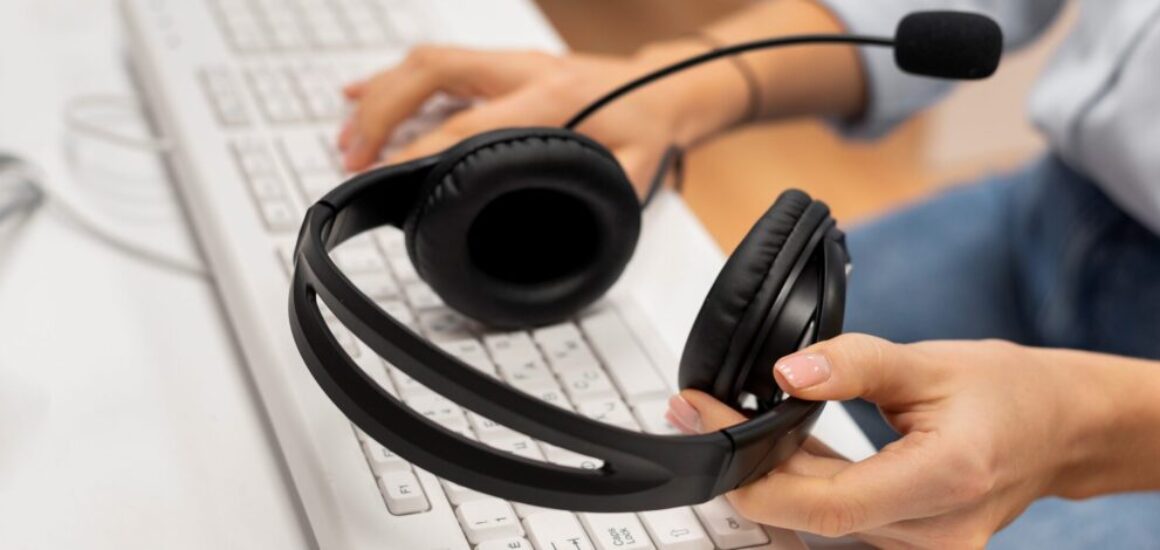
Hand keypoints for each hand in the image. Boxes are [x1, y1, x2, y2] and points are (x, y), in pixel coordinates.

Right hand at [337, 42, 748, 194]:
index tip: (386, 172)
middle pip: (433, 73)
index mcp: (553, 98)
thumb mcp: (632, 173)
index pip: (472, 121)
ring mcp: (509, 63)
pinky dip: (392, 80)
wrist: (665, 88)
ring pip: (427, 62)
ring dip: (380, 96)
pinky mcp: (499, 65)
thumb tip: (554, 236)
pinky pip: (435, 63)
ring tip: (346, 139)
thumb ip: (592, 197)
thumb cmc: (647, 130)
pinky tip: (358, 95)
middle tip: (352, 156)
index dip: (422, 147)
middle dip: (382, 113)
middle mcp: (524, 71)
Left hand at [666, 334, 1103, 547]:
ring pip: (819, 520)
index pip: (822, 504)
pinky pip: (839, 520)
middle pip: (810, 514)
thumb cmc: (1009, 393)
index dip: (752, 471)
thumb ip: (854, 364)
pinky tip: (778, 447)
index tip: (706, 418)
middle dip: (746, 465)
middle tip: (700, 411)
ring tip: (730, 422)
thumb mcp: (928, 362)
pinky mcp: (911, 544)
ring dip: (770, 475)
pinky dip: (803, 485)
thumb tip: (788, 373)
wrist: (1060, 428)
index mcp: (944, 480)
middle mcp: (934, 532)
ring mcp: (923, 547)